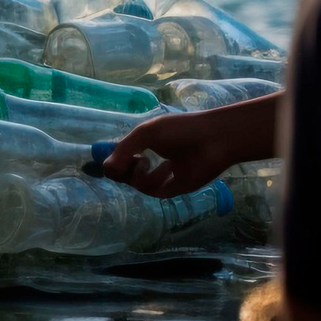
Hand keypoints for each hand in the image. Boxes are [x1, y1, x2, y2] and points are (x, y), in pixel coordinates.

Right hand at [99, 93, 280, 197]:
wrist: (214, 140)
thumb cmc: (181, 129)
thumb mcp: (145, 133)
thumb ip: (124, 149)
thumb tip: (106, 169)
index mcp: (146, 146)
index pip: (121, 159)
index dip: (114, 160)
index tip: (116, 156)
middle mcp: (153, 163)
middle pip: (126, 175)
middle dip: (121, 169)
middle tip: (126, 160)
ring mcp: (164, 177)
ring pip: (138, 184)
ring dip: (136, 174)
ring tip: (145, 161)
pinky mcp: (176, 188)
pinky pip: (154, 191)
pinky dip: (151, 181)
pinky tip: (160, 166)